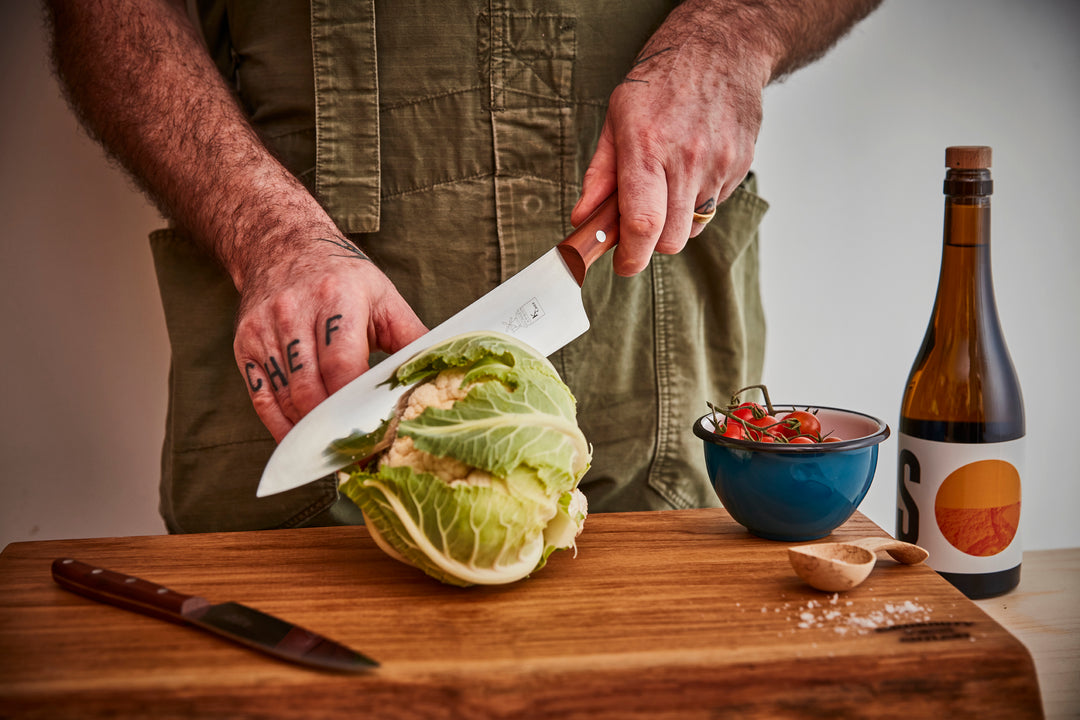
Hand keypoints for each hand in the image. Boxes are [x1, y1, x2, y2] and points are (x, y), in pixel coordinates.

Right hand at [233, 236, 426, 441]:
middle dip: (334, 426)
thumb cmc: (341, 276)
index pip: (342, 364)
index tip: (375, 432)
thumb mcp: (383, 297)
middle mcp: (294, 312)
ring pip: (285, 397)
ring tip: (334, 453)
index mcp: (336, 297)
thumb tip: (440, 375)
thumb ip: (412, 337)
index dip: (355, 404)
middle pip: (311, 388)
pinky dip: (280, 426)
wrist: (282, 246)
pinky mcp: (245, 344)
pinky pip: (261, 397)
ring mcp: (264, 329)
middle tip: (357, 455)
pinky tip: (301, 442)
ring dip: (309, 431)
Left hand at [570, 1, 771, 275]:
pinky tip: (692, 166)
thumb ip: (599, 175)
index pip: (643, 224)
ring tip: (668, 182)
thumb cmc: (662, 79)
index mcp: (648, 148)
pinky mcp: (740, 166)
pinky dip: (698, 199)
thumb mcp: (615, 118)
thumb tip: (585, 217)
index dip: (630, 257)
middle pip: (670, 240)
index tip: (622, 264)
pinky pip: (713, 205)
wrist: (721, 48)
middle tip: (639, 221)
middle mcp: (686, 160)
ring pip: (693, 226)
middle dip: (651, 242)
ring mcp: (718, 164)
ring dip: (675, 219)